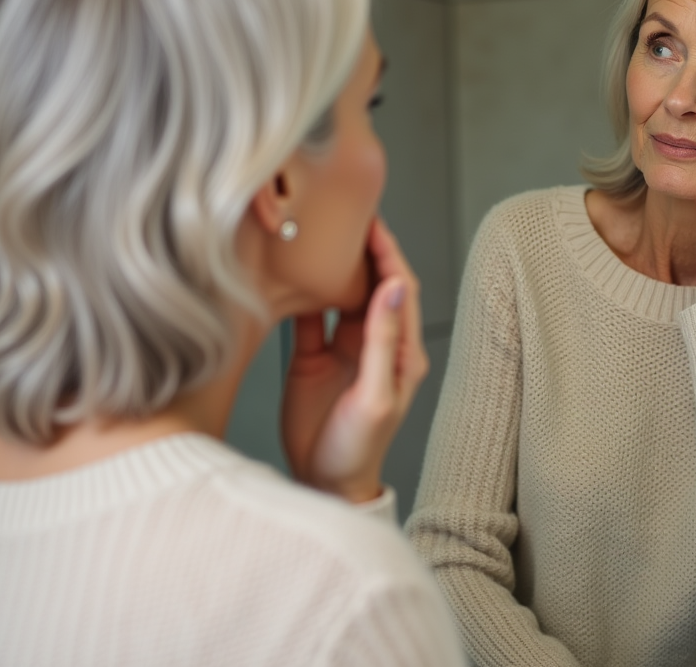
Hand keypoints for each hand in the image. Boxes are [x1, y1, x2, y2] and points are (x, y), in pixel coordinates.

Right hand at [280, 220, 428, 502]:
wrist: (326, 482)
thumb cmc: (358, 449)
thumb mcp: (375, 395)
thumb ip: (382, 342)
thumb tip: (392, 288)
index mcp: (402, 351)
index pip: (400, 289)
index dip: (389, 254)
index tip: (373, 224)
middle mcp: (376, 344)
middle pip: (374, 283)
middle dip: (365, 249)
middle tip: (347, 214)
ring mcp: (345, 348)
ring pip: (343, 294)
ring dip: (336, 266)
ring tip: (320, 232)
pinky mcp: (314, 357)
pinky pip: (310, 316)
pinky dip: (304, 293)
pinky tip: (293, 271)